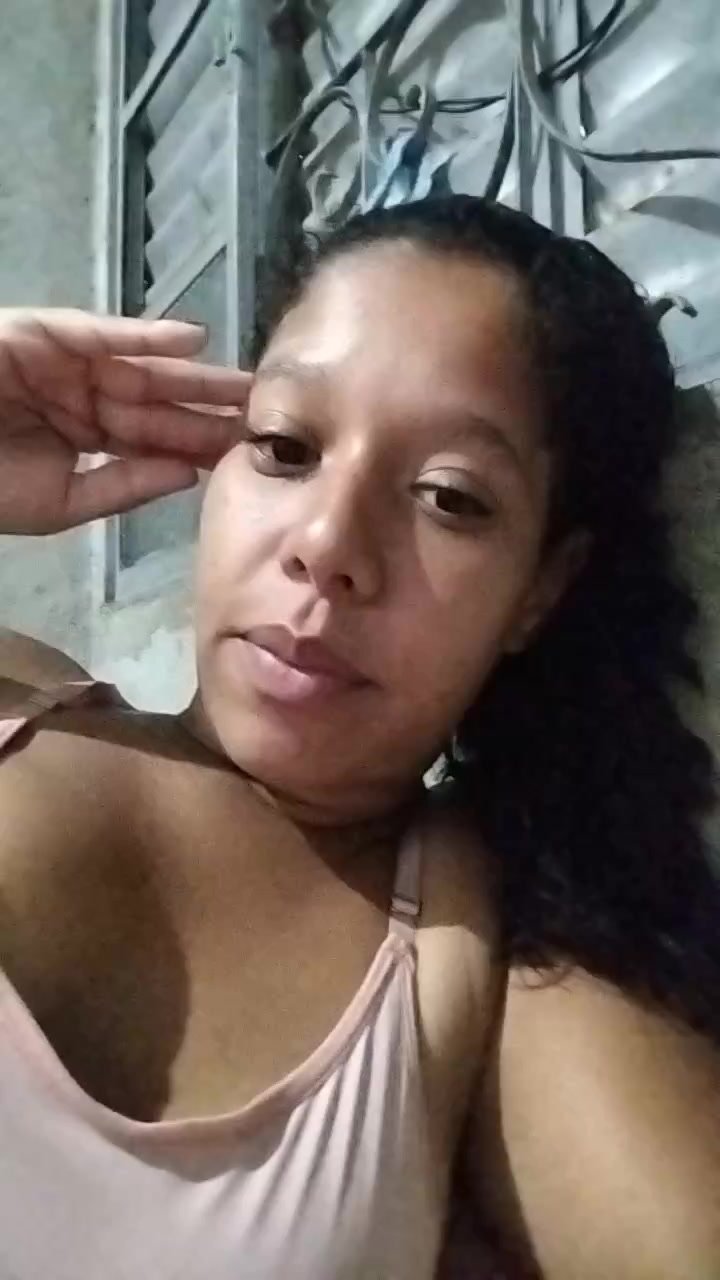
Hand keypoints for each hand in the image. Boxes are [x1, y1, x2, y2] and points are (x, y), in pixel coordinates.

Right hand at [0, 308, 251, 533]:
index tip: (249, 455)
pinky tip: (195, 341)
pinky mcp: (47, 334)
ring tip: (246, 382)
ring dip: (195, 375)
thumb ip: (123, 489)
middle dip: (210, 411)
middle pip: (159, 405)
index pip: (154, 444)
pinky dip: (146, 336)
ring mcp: (68, 365)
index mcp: (86, 440)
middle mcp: (84, 399)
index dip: (198, 447)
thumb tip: (187, 476)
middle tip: (267, 415)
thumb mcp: (60, 503)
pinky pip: (104, 333)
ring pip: (143, 369)